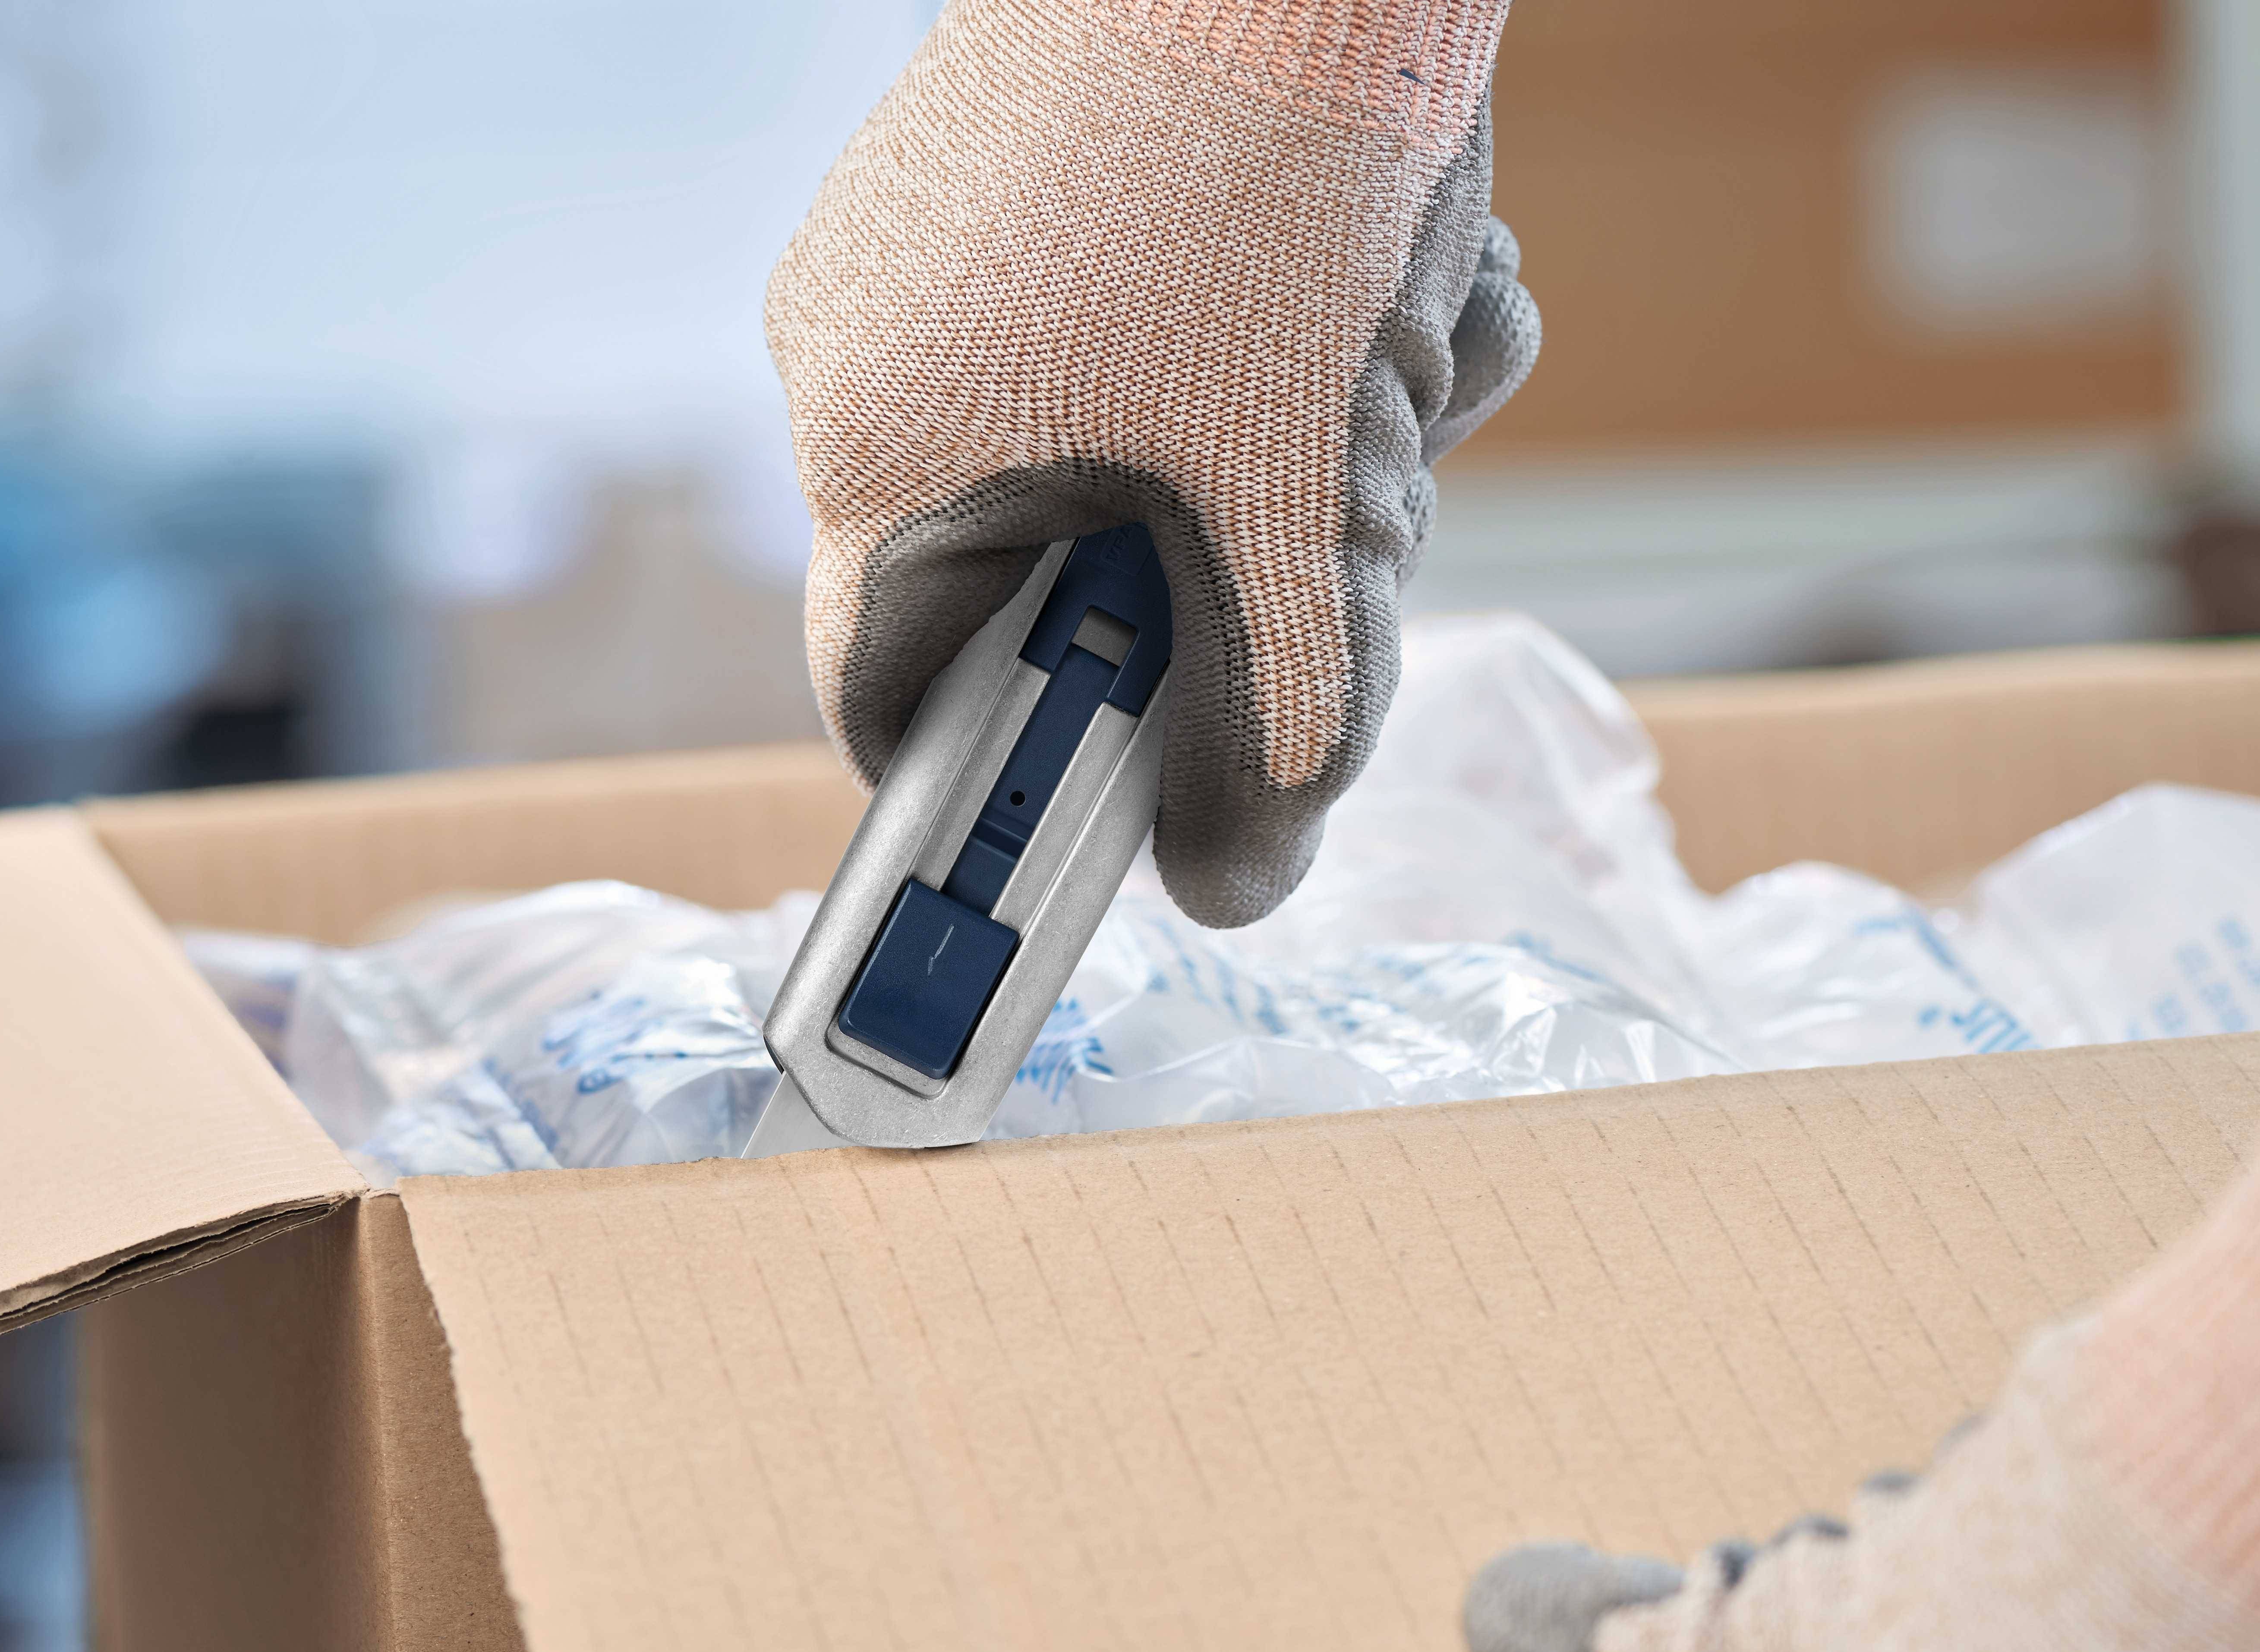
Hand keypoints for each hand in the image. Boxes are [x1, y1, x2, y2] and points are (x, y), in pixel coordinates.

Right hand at [767, 0, 1535, 927]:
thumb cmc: (1279, 161)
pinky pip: (1136, 338)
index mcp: (883, 454)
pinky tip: (1371, 276)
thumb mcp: (1303, 506)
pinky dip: (1273, 349)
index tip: (1128, 821)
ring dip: (1291, 455)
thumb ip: (1273, 722)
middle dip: (1231, 580)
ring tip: (1396, 351)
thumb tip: (1238, 882)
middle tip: (1359, 518)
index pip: (896, 712)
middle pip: (1045, 586)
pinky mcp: (1002, 173)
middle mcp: (863, 357)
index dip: (1012, 797)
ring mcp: (922, 253)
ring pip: (1123, 459)